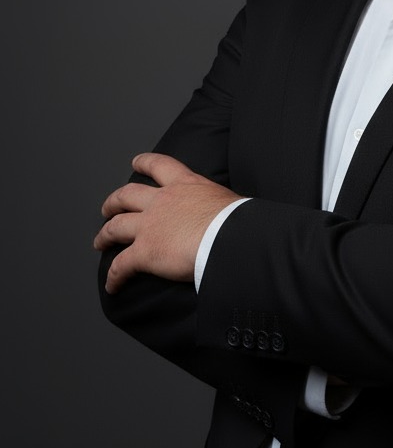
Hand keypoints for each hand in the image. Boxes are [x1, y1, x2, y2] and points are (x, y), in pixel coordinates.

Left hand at [93, 153, 242, 293]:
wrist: (230, 236)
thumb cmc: (238, 220)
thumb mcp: (227, 200)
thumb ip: (216, 204)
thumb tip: (230, 216)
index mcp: (185, 184)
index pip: (160, 165)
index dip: (145, 162)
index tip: (136, 162)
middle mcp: (161, 201)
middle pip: (126, 195)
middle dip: (113, 202)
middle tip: (108, 208)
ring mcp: (149, 226)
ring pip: (115, 227)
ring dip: (104, 235)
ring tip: (100, 242)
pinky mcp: (144, 252)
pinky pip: (121, 266)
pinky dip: (114, 277)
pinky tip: (113, 285)